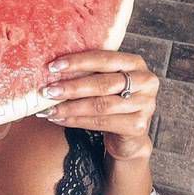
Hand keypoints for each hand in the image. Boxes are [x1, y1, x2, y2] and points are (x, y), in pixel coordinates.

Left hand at [37, 50, 157, 160]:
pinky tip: (60, 119)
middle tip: (47, 91)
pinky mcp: (138, 125)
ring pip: (101, 105)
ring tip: (50, 109)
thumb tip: (52, 67)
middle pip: (103, 83)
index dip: (77, 62)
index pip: (104, 58)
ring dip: (71, 107)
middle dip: (72, 87)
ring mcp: (145, 104)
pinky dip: (77, 121)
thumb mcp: (104, 83)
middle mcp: (146, 81)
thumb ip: (89, 72)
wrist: (128, 136)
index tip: (52, 67)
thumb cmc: (111, 103)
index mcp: (135, 63)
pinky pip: (102, 122)